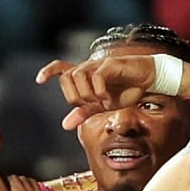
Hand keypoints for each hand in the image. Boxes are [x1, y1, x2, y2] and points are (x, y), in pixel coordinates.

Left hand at [37, 56, 189, 129]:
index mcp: (86, 76)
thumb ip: (84, 113)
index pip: (61, 68)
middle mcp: (89, 68)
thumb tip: (65, 125)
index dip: (49, 71)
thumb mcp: (103, 106)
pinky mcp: (110, 65)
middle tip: (90, 105)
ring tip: (101, 102)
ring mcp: (99, 65)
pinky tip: (108, 99)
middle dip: (74, 97)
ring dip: (86, 95)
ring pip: (77, 77)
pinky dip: (99, 91)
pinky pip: (95, 77)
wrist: (151, 81)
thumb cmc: (128, 91)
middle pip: (66, 79)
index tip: (38, 80)